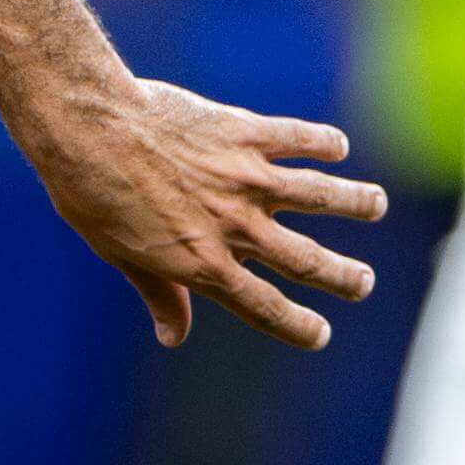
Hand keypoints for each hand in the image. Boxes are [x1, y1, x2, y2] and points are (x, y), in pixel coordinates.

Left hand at [26, 77, 388, 350]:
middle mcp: (235, 226)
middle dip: (343, 277)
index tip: (320, 334)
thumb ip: (158, 293)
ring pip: (321, 194)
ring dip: (355, 202)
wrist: (88, 127)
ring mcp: (245, 178)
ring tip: (376, 204)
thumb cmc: (91, 194)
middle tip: (364, 284)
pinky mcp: (243, 133)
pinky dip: (324, 141)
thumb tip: (173, 337)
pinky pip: (298, 138)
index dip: (298, 327)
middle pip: (307, 262)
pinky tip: (338, 146)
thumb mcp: (119, 254)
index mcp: (204, 264)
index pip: (265, 310)